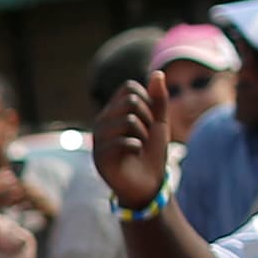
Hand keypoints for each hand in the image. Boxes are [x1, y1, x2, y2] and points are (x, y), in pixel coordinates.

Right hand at [93, 77, 171, 209]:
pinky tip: (135, 155)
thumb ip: (159, 100)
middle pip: (131, 102)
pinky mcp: (99, 157)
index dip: (148, 101)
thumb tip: (158, 72)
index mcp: (113, 111)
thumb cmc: (152, 153)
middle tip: (146, 136)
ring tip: (140, 147)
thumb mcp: (159, 123)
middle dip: (148, 119)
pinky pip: (123, 141)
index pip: (129, 88)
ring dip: (144, 135)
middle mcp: (101, 121)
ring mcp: (98, 139)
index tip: (150, 121)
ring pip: (129, 120)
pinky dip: (137, 147)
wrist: (148, 185)